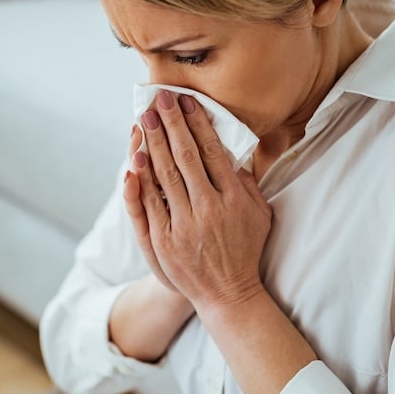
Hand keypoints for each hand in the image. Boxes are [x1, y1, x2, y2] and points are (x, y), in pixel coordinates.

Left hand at [122, 91, 271, 310]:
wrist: (228, 294)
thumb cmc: (244, 248)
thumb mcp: (259, 214)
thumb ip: (245, 183)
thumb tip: (231, 150)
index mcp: (233, 199)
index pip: (212, 152)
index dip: (198, 124)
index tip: (187, 102)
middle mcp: (209, 209)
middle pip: (185, 157)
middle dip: (170, 124)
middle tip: (159, 99)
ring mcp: (184, 226)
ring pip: (164, 176)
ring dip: (153, 144)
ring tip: (143, 119)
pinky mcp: (163, 241)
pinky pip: (148, 204)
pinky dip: (140, 181)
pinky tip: (135, 159)